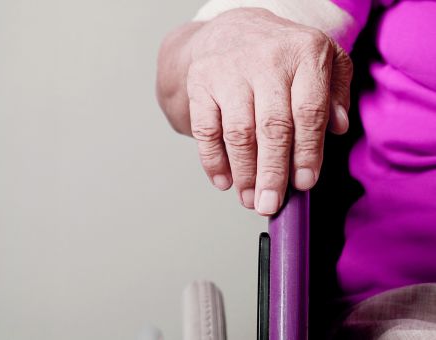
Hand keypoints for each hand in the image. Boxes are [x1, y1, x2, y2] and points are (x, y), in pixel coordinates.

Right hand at [186, 8, 351, 214]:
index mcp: (304, 53)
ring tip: (249, 198)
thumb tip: (338, 128)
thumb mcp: (321, 59)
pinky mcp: (201, 83)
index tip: (304, 183)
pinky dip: (212, 160)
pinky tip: (223, 181)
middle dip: (272, 173)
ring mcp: (229, 71)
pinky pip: (205, 129)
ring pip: (238, 133)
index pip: (309, 112)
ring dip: (243, 173)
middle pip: (272, 127)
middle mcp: (266, 60)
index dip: (308, 153)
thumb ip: (336, 91)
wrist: (232, 29)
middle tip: (271, 204)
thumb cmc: (282, 54)